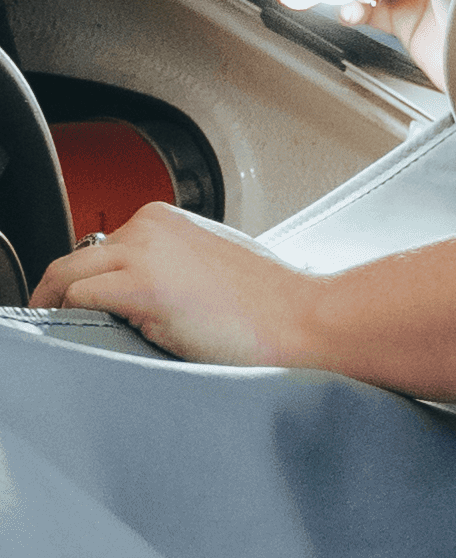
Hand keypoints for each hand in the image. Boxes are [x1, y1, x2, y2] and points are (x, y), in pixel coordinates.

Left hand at [30, 203, 324, 367]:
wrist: (298, 319)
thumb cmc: (266, 304)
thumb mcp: (207, 267)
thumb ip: (167, 267)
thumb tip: (130, 294)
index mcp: (167, 219)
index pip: (98, 249)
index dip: (79, 282)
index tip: (70, 307)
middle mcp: (152, 226)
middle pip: (74, 260)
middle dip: (57, 295)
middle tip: (55, 326)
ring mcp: (145, 252)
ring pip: (65, 276)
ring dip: (55, 307)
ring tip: (59, 336)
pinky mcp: (143, 287)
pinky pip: (79, 298)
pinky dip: (66, 319)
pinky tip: (77, 338)